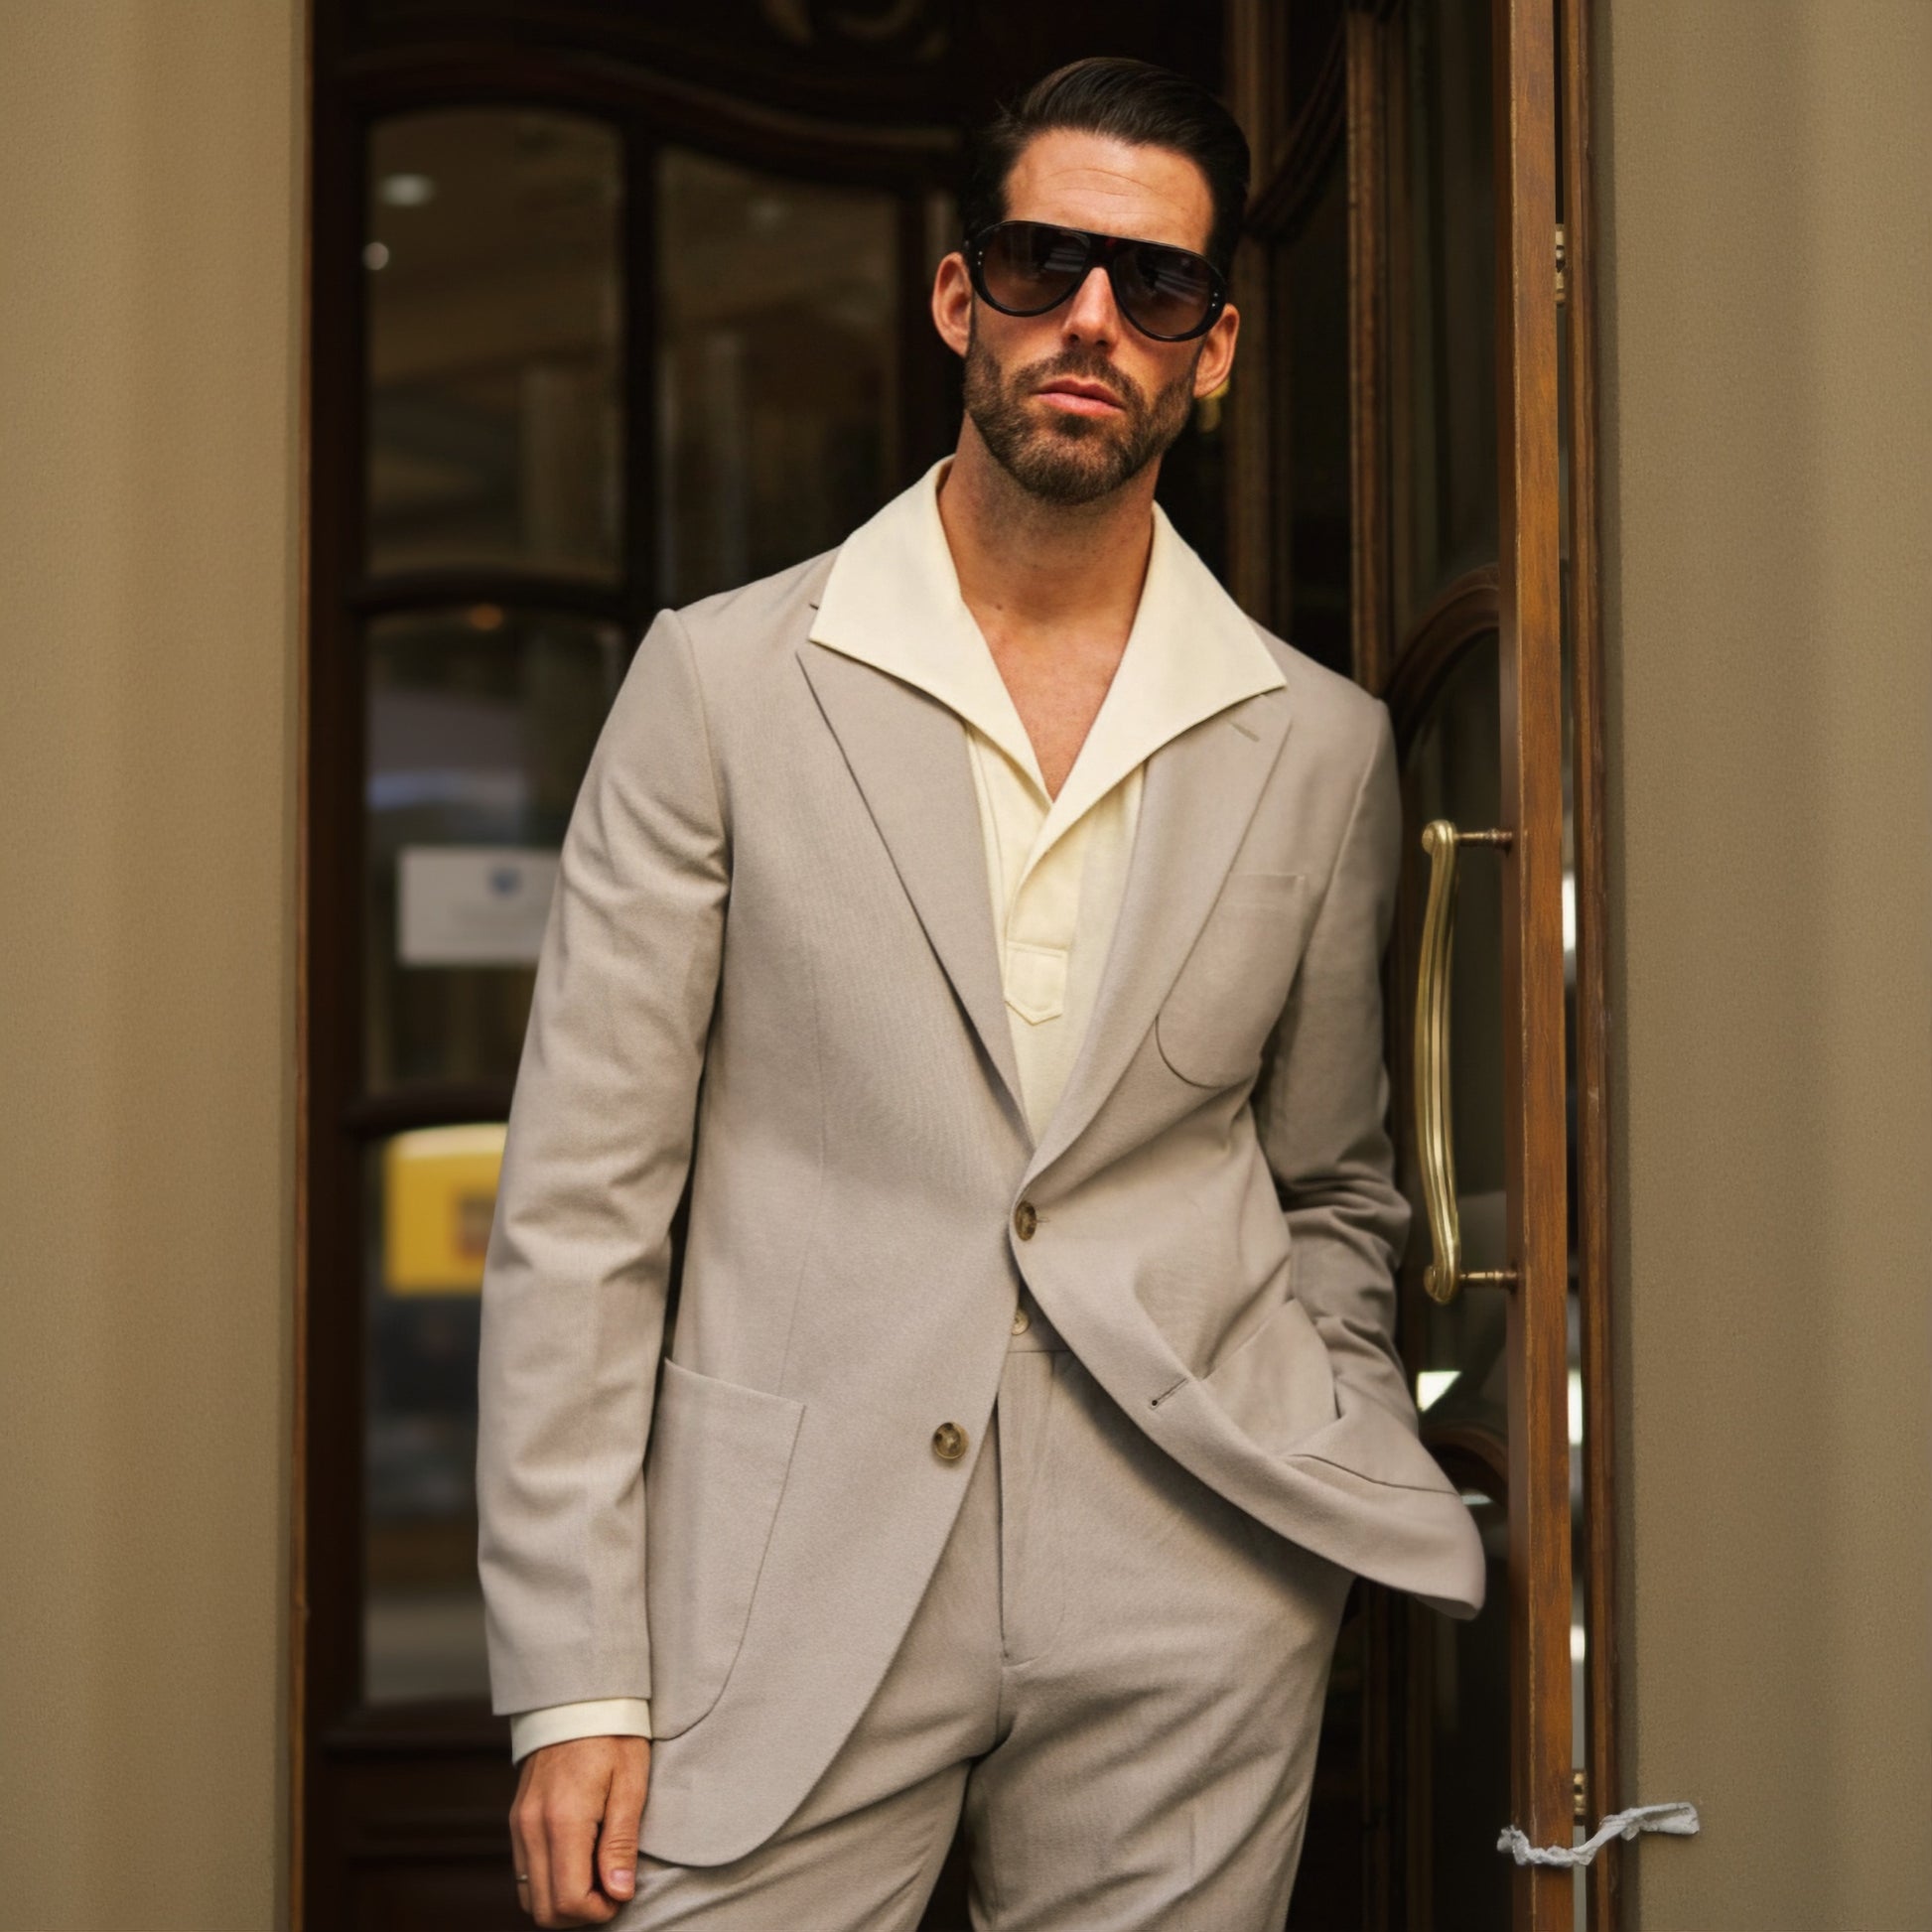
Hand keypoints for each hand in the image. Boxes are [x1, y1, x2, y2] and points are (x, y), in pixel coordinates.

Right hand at [509, 1734, 650, 1925]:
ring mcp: (519, 1825)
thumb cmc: (613, 1737)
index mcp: (564, 1819)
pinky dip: (548, 1882)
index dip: (599, 1910)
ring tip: (596, 1875)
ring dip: (562, 1901)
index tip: (622, 1893)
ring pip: (529, 1897)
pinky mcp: (517, 1821)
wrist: (578, 1700)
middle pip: (543, 1910)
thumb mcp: (630, 1783)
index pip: (569, 1900)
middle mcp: (532, 1828)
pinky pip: (525, 1873)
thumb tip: (618, 1892)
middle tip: (611, 1889)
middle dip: (580, 1914)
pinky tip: (578, 1861)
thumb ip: (621, 1842)